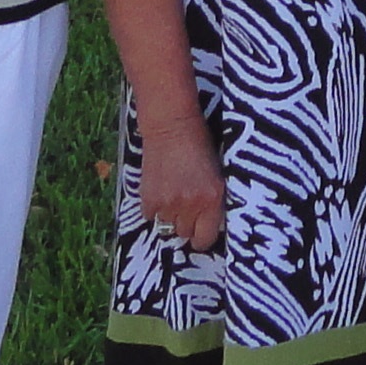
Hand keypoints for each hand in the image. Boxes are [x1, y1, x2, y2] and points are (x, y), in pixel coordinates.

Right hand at [137, 117, 225, 251]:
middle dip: (187, 224)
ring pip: (167, 227)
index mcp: (213, 199)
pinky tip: (161, 190)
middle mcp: (191, 205)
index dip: (203, 237)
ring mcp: (168, 204)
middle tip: (187, 207)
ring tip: (173, 196)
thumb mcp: (217, 174)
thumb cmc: (199, 144)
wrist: (171, 126)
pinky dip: (154, 208)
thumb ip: (213, 200)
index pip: (206, 238)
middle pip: (185, 234)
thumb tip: (209, 223)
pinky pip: (151, 216)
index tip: (201, 232)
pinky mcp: (149, 199)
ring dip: (170, 216)